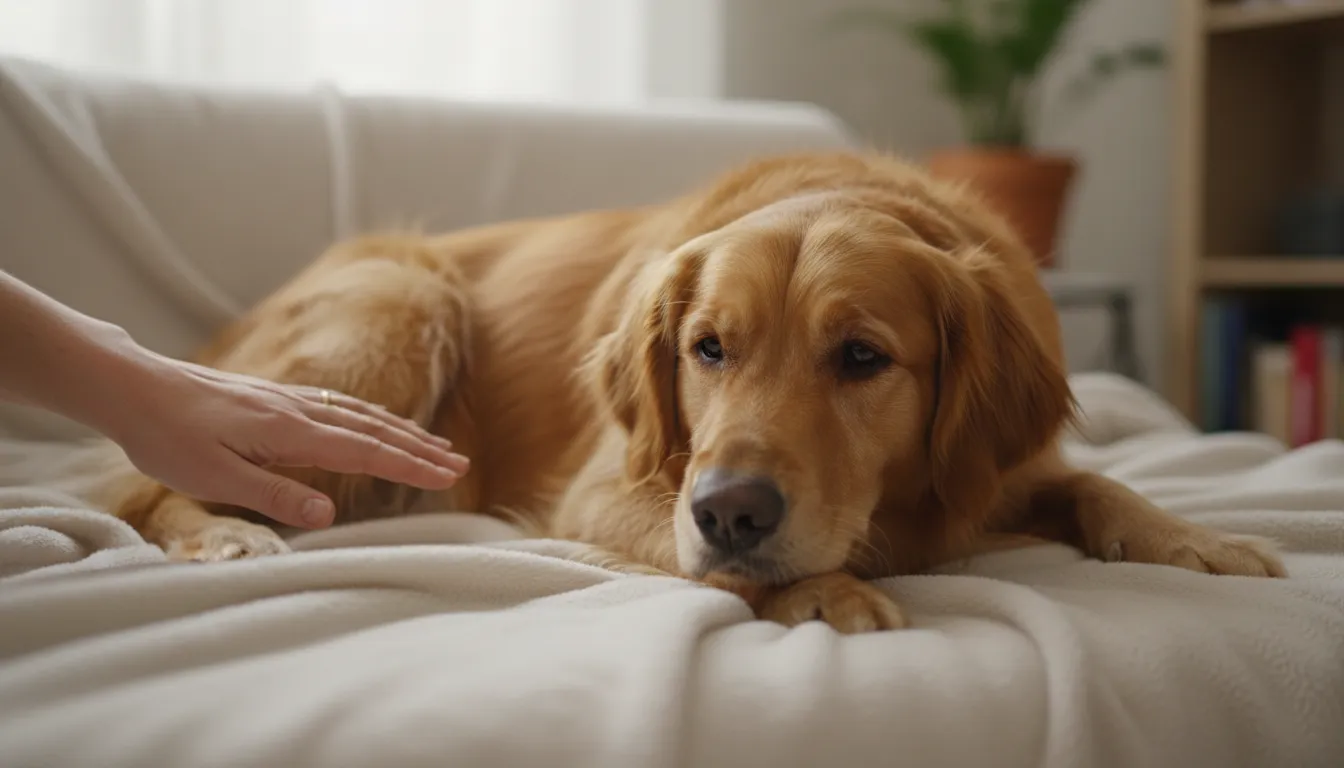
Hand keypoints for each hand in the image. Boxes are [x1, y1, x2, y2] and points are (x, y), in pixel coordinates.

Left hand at [105, 356, 468, 528]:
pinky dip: (371, 417)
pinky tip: (375, 421)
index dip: (409, 466)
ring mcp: (289, 400)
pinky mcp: (275, 398)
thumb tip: (327, 514)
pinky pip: (339, 406)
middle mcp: (298, 411)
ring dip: (401, 430)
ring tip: (434, 443)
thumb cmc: (167, 436)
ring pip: (359, 415)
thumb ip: (274, 494)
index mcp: (290, 432)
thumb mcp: (214, 477)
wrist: (134, 386)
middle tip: (459, 463)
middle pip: (373, 429)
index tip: (448, 477)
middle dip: (419, 448)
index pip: (364, 452)